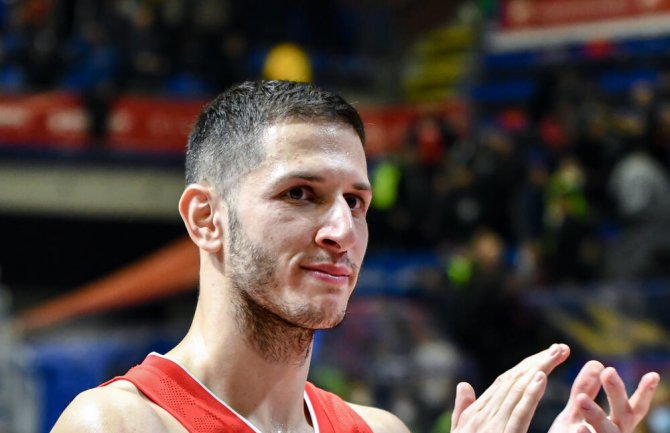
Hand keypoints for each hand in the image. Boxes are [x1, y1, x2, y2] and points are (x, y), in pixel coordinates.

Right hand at [451, 344, 569, 432]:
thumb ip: (463, 411)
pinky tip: (541, 378)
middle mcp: (482, 415)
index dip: (526, 366)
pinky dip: (529, 394)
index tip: (547, 354)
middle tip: (561, 348)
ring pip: (516, 392)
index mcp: (476, 415)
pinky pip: (518, 413)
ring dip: (538, 370)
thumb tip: (463, 384)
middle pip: (512, 382)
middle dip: (538, 362)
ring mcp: (490, 426)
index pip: (504, 383)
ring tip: (556, 355)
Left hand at [548, 360, 659, 432]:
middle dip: (617, 394)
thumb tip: (597, 363)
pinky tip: (578, 428)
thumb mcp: (577, 412)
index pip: (633, 408)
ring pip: (607, 432)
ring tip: (581, 398)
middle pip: (623, 416)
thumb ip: (585, 390)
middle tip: (608, 371)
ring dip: (596, 414)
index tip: (653, 375)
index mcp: (615, 425)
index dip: (644, 393)